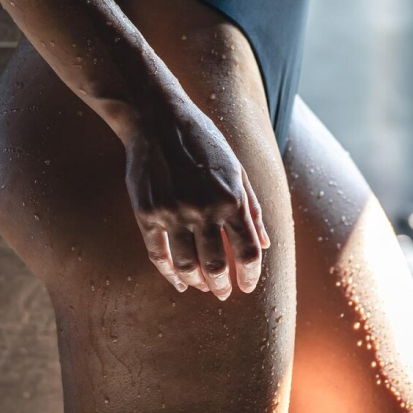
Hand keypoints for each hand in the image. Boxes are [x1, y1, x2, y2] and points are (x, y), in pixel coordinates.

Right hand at [123, 96, 270, 299]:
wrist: (158, 119)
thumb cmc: (204, 142)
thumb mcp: (237, 169)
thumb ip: (252, 208)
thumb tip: (265, 243)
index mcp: (231, 198)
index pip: (248, 252)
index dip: (251, 276)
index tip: (248, 286)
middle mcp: (204, 209)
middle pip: (217, 266)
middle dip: (223, 286)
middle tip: (223, 293)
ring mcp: (173, 213)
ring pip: (188, 265)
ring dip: (197, 282)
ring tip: (202, 286)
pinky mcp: (147, 213)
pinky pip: (159, 255)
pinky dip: (169, 273)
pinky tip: (178, 280)